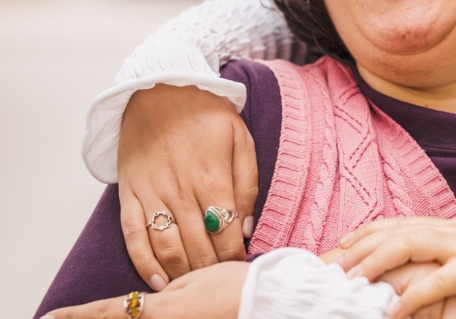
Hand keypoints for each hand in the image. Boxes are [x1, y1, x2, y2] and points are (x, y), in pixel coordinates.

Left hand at [44, 261, 248, 318]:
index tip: (51, 317)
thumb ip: (165, 290)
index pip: (108, 313)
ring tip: (109, 311)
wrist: (266, 302)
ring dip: (119, 315)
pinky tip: (143, 311)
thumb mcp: (195, 279)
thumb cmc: (235, 285)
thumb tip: (146, 299)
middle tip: (66, 317)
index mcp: (159, 310)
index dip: (78, 316)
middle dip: (95, 318)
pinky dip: (143, 316)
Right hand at [118, 84, 257, 288]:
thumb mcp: (241, 138)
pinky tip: (158, 279)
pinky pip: (133, 236)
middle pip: (197, 246)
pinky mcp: (129, 194)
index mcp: (211, 177)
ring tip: (194, 284)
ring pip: (166, 247)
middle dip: (211, 268)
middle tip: (220, 279)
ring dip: (181, 272)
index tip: (241, 266)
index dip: (234, 255)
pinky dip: (144, 263)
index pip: (225, 232)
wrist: (159, 89)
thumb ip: (248, 184)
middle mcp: (180, 190)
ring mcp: (151, 194)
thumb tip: (246, 227)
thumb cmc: (205, 112)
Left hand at [340, 218, 455, 318]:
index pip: (399, 223)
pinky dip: (414, 295)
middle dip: (357, 248)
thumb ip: (454, 268)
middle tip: (326, 268)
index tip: (336, 248)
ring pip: (410, 245)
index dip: (365, 233)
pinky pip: (440, 279)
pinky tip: (393, 309)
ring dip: (375, 262)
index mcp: (455, 228)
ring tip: (349, 282)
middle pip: (394, 230)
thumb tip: (424, 282)